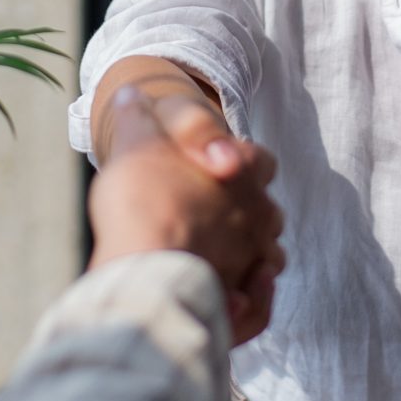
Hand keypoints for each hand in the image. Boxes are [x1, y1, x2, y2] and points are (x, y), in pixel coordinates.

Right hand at [88, 87, 283, 344]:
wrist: (142, 265)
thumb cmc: (144, 199)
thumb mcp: (134, 141)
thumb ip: (136, 117)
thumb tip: (133, 93)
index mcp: (244, 171)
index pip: (260, 159)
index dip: (238, 162)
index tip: (212, 168)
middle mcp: (260, 216)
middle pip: (266, 210)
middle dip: (243, 212)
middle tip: (205, 213)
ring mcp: (254, 261)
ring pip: (268, 257)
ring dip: (249, 255)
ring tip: (214, 255)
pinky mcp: (243, 306)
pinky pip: (257, 304)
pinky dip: (247, 299)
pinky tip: (225, 294)